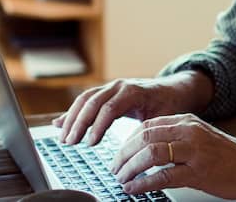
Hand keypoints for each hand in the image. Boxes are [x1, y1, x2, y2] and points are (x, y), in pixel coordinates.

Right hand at [51, 71, 211, 145]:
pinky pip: (86, 100)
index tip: (90, 144)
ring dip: (72, 118)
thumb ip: (147, 130)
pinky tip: (60, 124)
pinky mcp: (107, 92)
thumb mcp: (163, 118)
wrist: (175, 89)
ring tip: (65, 138)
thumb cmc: (170, 106)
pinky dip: (73, 112)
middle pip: (93, 102)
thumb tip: (134, 150)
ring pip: (85, 99)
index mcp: (134, 92)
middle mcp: (120, 86)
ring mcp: (112, 87)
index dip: (98, 126)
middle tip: (70, 142)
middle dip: (79, 123)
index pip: (110, 108)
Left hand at [110, 114, 235, 199]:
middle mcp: (189, 132)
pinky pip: (163, 176)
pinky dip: (143, 183)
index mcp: (187, 121)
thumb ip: (176, 138)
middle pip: (144, 137)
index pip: (147, 125)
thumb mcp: (200, 137)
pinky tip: (135, 189)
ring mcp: (194, 151)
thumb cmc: (227, 156)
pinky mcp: (198, 172)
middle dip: (123, 154)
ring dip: (130, 168)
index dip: (127, 141)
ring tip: (122, 179)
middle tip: (115, 168)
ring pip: (151, 154)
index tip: (119, 154)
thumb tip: (145, 148)